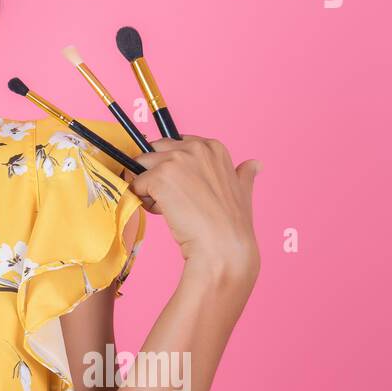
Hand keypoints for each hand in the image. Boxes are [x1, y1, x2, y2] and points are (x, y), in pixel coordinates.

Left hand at [119, 135, 260, 275]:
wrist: (223, 246)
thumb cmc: (232, 224)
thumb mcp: (243, 191)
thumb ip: (244, 174)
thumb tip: (254, 164)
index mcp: (213, 147)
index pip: (175, 144)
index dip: (173, 166)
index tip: (183, 185)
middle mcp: (194, 148)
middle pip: (154, 153)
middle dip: (156, 174)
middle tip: (176, 199)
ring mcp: (175, 161)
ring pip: (142, 168)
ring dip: (149, 188)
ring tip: (170, 208)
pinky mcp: (159, 177)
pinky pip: (136, 185)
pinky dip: (144, 201)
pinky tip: (165, 213)